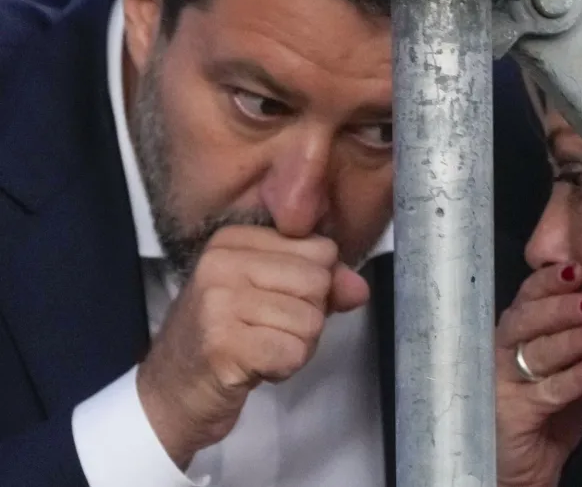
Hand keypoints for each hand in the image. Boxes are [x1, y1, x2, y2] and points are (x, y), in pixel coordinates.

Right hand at [136, 226, 369, 467]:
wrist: (170, 394)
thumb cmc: (227, 340)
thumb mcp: (273, 297)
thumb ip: (322, 285)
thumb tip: (359, 287)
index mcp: (234, 240)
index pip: (321, 250)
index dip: (315, 287)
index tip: (277, 303)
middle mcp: (222, 262)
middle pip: (319, 283)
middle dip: (308, 319)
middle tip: (268, 333)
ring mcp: (218, 302)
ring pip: (311, 321)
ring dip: (296, 347)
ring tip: (258, 349)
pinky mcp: (223, 344)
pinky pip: (294, 352)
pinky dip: (284, 368)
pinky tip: (254, 368)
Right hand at [496, 263, 581, 486]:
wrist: (531, 463)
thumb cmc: (552, 406)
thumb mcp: (569, 363)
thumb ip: (581, 333)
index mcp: (517, 330)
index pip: (527, 296)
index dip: (550, 280)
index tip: (579, 269)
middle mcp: (503, 350)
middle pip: (527, 318)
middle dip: (562, 306)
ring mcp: (504, 381)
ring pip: (537, 351)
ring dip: (574, 338)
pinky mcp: (513, 412)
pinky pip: (547, 389)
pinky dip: (577, 376)